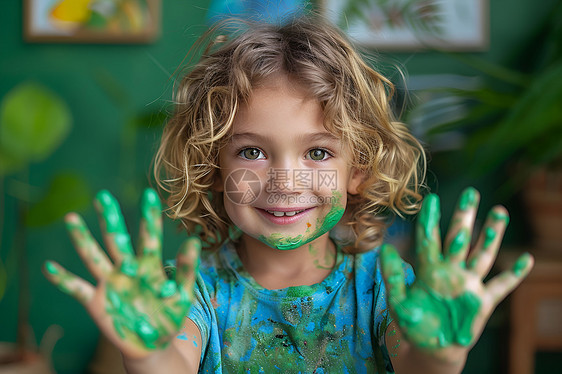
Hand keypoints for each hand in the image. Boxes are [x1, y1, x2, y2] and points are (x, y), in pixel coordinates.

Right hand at [43, 189, 199, 358]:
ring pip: (94, 257)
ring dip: (82, 239)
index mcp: (150, 266)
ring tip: (72, 218)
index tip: (148, 195)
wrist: (151, 346)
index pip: (149, 237)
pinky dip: (63, 279)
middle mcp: (127, 270)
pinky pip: (77, 288)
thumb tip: (195, 241)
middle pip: (117, 240)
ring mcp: (110, 284)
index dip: (149, 217)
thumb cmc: (169, 318)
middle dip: (110, 219)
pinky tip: (49, 267)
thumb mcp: (182, 295)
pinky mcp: (97, 302)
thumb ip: (187, 270)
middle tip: (103, 196)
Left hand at [381, 187, 532, 360]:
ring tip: (500, 211)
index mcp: (428, 269)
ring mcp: (468, 284)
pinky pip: (501, 285)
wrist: (432, 347)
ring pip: (481, 254)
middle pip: (459, 238)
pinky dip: (514, 274)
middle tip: (471, 192)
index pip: (429, 239)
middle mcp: (450, 271)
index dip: (430, 220)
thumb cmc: (413, 323)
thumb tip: (384, 248)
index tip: (432, 199)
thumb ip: (392, 276)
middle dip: (465, 216)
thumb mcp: (398, 301)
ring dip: (491, 235)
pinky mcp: (482, 301)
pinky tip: (526, 258)